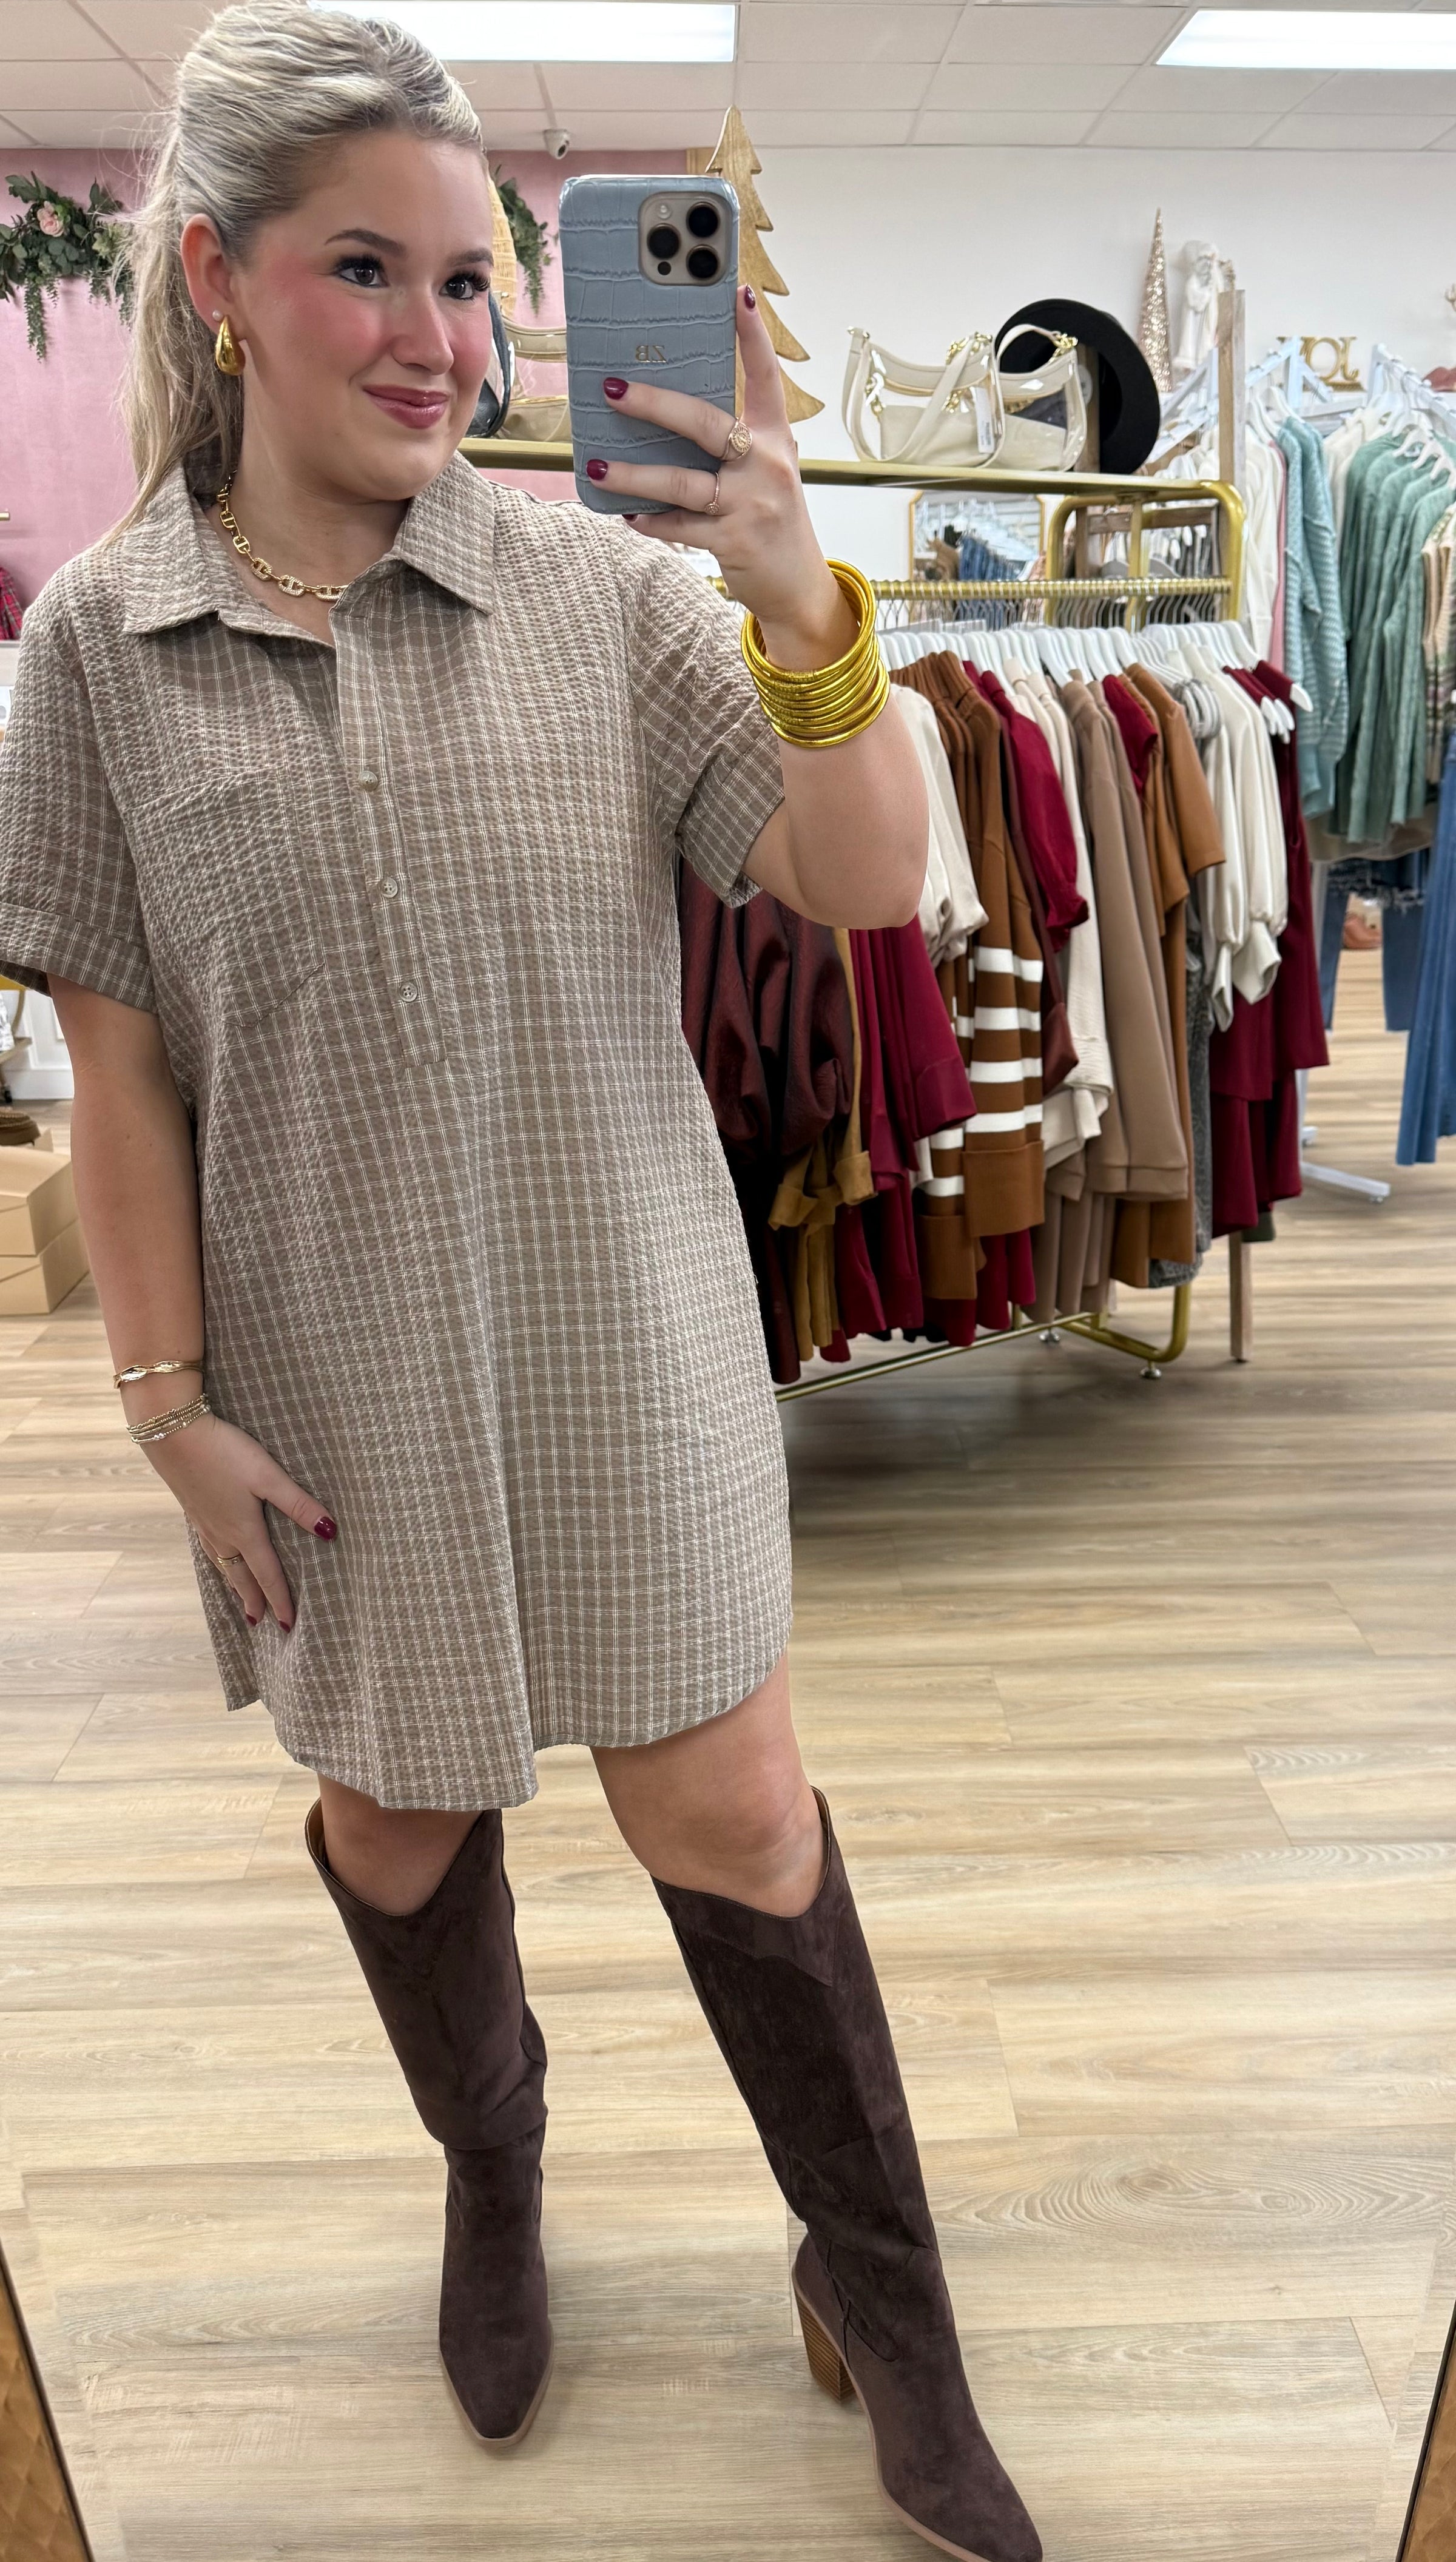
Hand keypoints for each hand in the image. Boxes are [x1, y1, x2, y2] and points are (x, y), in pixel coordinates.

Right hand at [136, 1406, 336, 1631]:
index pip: (267, 1574)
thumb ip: (298, 1503)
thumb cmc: (224, 1453)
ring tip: (241, 1599)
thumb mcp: (268, 1475)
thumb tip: (330, 1532)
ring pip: (223, 1564)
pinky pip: (210, 1549)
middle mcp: (222, 1534)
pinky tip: (218, 1554)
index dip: (280, 1600)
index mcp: (244, 1530)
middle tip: (262, 1623)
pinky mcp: (193, 1510)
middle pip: (242, 1576)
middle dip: (254, 1600)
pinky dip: (219, 1563)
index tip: (288, 1625)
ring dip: (235, 1585)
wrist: (172, 1434)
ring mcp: (204, 1523)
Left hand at [585, 287, 856, 670]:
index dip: (752, 335)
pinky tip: (627, 514)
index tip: (736, 293)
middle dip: (656, 405)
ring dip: (635, 476)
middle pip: (707, 423)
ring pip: (683, 482)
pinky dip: (651, 521)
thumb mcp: (765, 471)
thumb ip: (731, 441)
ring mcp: (750, 504)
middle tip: (614, 390)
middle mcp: (767, 464)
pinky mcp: (733, 541)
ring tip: (597, 468)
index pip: (766, 377)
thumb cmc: (772, 518)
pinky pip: (680, 527)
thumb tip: (665, 411)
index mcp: (776, 438)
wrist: (799, 587)